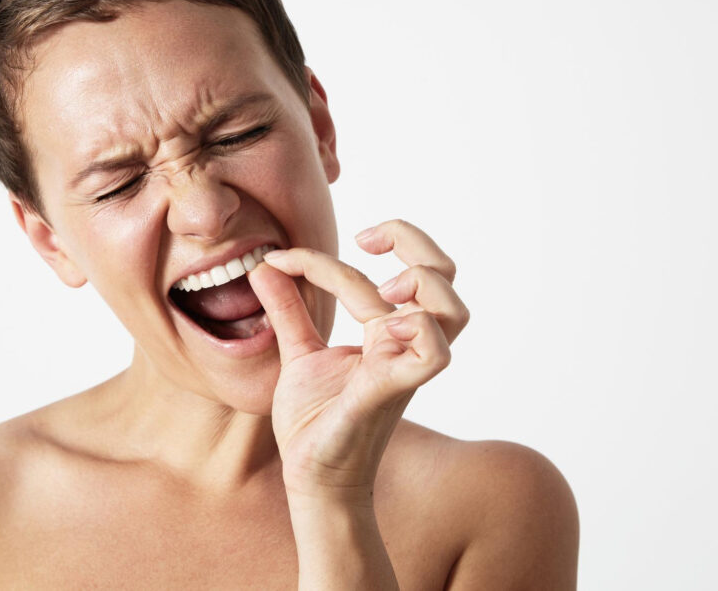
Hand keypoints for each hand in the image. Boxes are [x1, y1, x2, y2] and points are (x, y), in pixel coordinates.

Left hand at [247, 219, 469, 503]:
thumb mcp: (298, 352)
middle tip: (365, 240)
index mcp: (386, 333)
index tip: (280, 259)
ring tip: (380, 289)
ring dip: (420, 283)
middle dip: (413, 240)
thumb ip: (289, 308)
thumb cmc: (315, 422)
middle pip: (444, 277)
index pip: (378, 273)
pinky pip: (432, 353)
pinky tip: (379, 328)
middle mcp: (403, 345)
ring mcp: (403, 366)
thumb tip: (266, 264)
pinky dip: (414, 327)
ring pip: (452, 311)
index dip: (325, 256)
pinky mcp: (390, 389)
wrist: (310, 477)